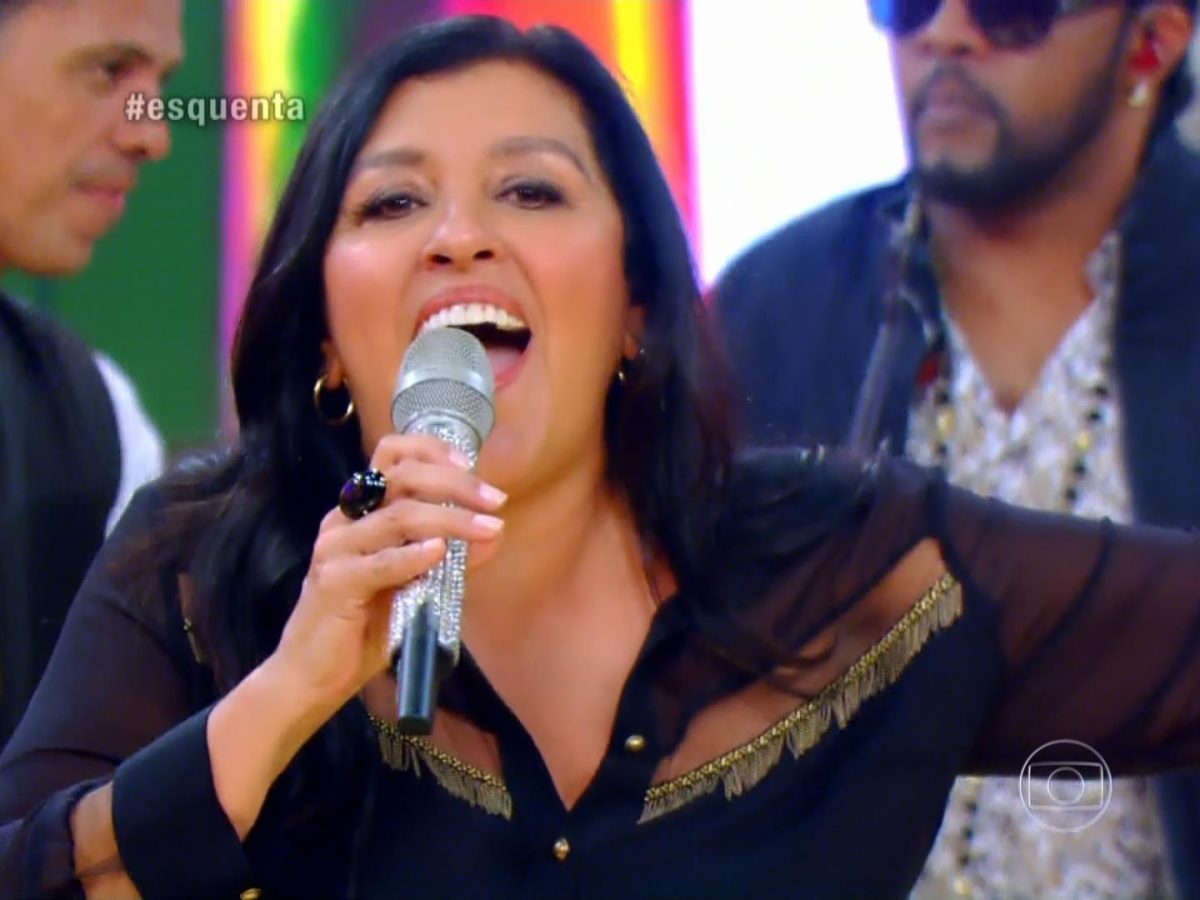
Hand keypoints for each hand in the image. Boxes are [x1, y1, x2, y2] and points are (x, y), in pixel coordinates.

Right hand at [271, 433, 506, 714]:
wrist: (313, 677)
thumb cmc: (362, 629)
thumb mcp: (414, 586)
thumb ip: (449, 559)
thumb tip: (494, 534)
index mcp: (360, 512)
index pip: (390, 454)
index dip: (431, 449)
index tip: (469, 464)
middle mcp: (344, 520)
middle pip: (401, 476)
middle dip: (455, 484)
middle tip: (494, 501)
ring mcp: (335, 549)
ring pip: (399, 516)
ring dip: (451, 519)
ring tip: (488, 529)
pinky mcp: (333, 582)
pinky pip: (379, 562)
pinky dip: (412, 555)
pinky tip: (439, 553)